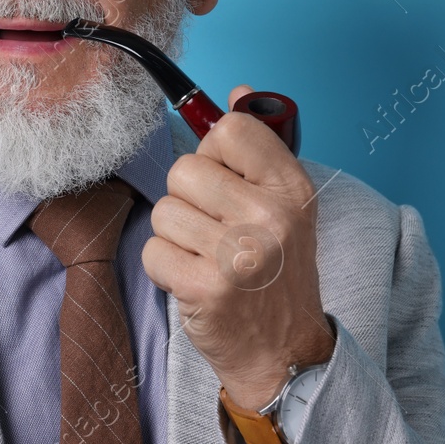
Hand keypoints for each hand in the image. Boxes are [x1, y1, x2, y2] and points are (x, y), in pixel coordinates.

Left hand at [142, 85, 334, 410]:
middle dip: (188, 198)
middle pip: (185, 167)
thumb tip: (236, 91)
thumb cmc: (277, 272)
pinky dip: (164, 267)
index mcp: (291, 188)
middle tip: (215, 229)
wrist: (283, 351)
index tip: (225, 179)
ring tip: (206, 257)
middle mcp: (270, 217)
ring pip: (164, 210)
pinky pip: (153, 250)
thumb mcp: (287, 206)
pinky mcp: (205, 287)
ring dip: (175, 235)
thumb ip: (259, 148)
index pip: (230, 128)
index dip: (215, 152)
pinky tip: (194, 280)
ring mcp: (237, 254)